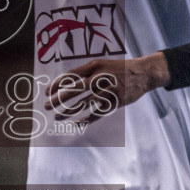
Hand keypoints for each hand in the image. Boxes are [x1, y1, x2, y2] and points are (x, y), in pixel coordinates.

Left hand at [45, 52, 170, 120]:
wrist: (143, 73)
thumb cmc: (117, 69)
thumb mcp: (101, 65)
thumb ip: (85, 72)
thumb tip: (64, 82)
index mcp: (94, 66)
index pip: (71, 75)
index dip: (57, 84)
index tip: (45, 93)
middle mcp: (101, 76)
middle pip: (76, 89)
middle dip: (59, 98)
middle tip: (46, 106)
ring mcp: (109, 89)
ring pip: (85, 103)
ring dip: (69, 111)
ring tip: (57, 117)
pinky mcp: (117, 100)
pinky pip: (99, 112)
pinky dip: (87, 119)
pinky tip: (77, 124)